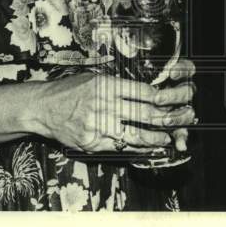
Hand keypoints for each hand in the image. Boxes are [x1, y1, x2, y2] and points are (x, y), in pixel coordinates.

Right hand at [32, 71, 196, 154]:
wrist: (42, 107)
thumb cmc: (70, 91)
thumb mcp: (94, 78)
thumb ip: (118, 86)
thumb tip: (148, 92)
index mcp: (106, 85)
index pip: (144, 93)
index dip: (164, 98)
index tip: (177, 100)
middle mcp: (103, 104)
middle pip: (144, 113)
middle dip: (168, 117)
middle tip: (183, 120)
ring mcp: (98, 125)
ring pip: (135, 134)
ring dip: (156, 138)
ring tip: (168, 138)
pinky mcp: (92, 143)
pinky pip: (120, 147)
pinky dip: (137, 149)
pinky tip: (148, 148)